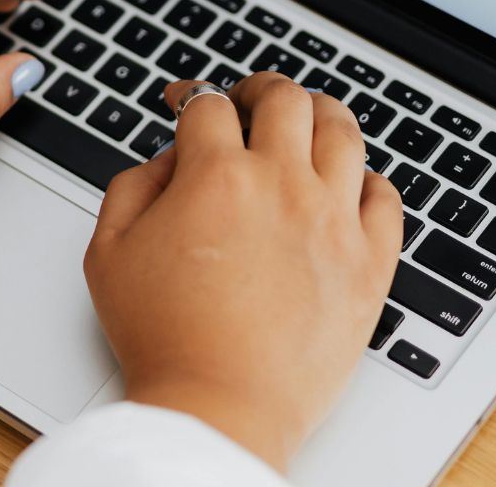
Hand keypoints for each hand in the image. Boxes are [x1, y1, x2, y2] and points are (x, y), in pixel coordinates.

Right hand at [82, 73, 402, 471]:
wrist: (219, 406)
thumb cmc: (163, 337)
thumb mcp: (108, 250)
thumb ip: (132, 185)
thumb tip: (168, 159)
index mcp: (216, 176)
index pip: (209, 104)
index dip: (191, 95)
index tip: (185, 105)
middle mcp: (283, 185)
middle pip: (286, 98)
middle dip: (259, 89)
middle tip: (247, 100)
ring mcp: (334, 222)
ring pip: (344, 131)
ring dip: (319, 114)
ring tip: (304, 122)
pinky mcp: (370, 264)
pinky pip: (386, 197)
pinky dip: (367, 179)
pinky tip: (346, 185)